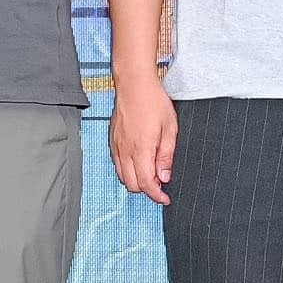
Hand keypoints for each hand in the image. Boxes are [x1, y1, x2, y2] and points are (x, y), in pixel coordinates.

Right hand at [110, 72, 177, 200]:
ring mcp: (116, 146)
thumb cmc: (153, 102)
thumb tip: (164, 176)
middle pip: (133, 185)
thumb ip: (166, 155)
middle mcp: (125, 151)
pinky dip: (127, 170)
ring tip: (151, 170)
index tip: (165, 198)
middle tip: (161, 181)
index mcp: (141, 149)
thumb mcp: (170, 128)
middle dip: (147, 189)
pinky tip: (139, 161)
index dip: (157, 195)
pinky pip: (117, 164)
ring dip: (137, 180)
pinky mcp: (112, 141)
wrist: (134, 84)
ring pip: (123, 177)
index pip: (146, 184)